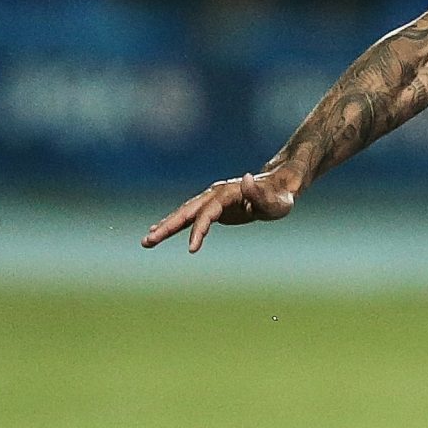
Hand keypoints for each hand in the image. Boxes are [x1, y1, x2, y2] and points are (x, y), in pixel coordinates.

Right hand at [142, 168, 301, 251]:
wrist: (279, 188)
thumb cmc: (280, 198)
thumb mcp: (275, 201)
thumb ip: (260, 193)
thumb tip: (247, 178)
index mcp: (228, 194)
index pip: (208, 214)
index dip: (199, 230)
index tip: (192, 249)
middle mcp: (215, 194)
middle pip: (187, 211)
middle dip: (168, 226)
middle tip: (148, 241)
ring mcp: (212, 200)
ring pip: (184, 213)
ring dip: (166, 226)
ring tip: (147, 241)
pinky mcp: (213, 208)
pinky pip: (190, 217)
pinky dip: (175, 224)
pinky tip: (160, 231)